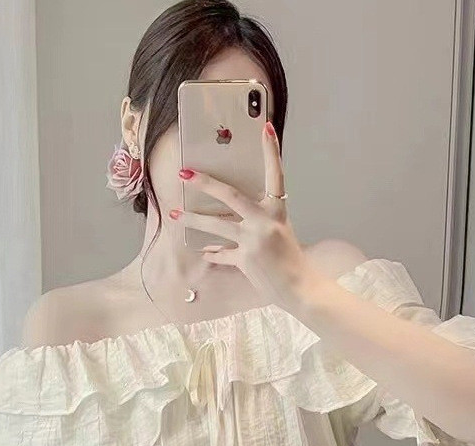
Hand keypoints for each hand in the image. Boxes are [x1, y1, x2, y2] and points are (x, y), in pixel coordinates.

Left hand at [171, 120, 311, 308]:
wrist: (299, 288)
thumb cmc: (290, 260)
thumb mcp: (279, 231)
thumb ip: (259, 219)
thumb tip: (230, 212)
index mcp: (278, 211)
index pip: (276, 175)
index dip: (271, 151)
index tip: (265, 128)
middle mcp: (265, 222)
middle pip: (230, 195)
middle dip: (204, 183)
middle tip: (184, 173)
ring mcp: (253, 240)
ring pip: (216, 225)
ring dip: (192, 219)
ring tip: (175, 215)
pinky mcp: (245, 259)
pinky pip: (222, 253)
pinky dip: (213, 253)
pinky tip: (205, 252)